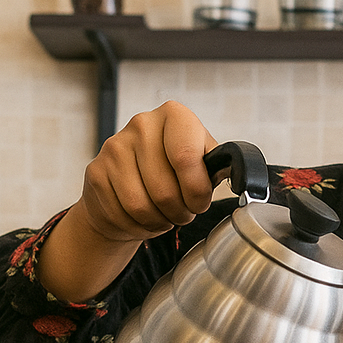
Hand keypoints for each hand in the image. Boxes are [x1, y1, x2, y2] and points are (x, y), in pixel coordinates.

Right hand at [39, 101, 218, 301]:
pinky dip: (139, 225)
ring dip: (160, 220)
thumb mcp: (203, 165)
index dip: (196, 190)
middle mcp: (142, 124)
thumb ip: (221, 168)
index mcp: (176, 117)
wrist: (134, 184)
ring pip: (142, 206)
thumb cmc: (175, 175)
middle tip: (182, 210)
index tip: (199, 200)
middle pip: (165, 189)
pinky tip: (142, 215)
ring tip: (164, 212)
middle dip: (180, 212)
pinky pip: (123, 214)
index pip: (187, 157)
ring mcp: (114, 146)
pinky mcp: (95, 171)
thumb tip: (247, 182)